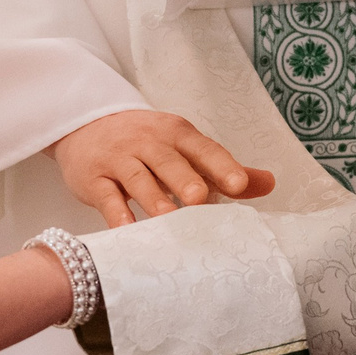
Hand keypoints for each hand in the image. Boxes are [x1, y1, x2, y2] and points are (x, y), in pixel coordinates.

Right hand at [48, 110, 277, 227]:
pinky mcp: (94, 178)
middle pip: (169, 160)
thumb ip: (222, 168)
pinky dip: (115, 212)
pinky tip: (126, 230)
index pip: (203, 148)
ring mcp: (119, 159)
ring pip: (138, 177)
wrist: (86, 124)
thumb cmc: (147, 143)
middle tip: (200, 198)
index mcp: (177, 134)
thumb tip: (269, 184)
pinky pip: (106, 195)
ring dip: (153, 197)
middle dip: (184, 178)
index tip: (240, 184)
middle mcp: (149, 142)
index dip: (222, 165)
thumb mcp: (184, 147)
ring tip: (167, 217)